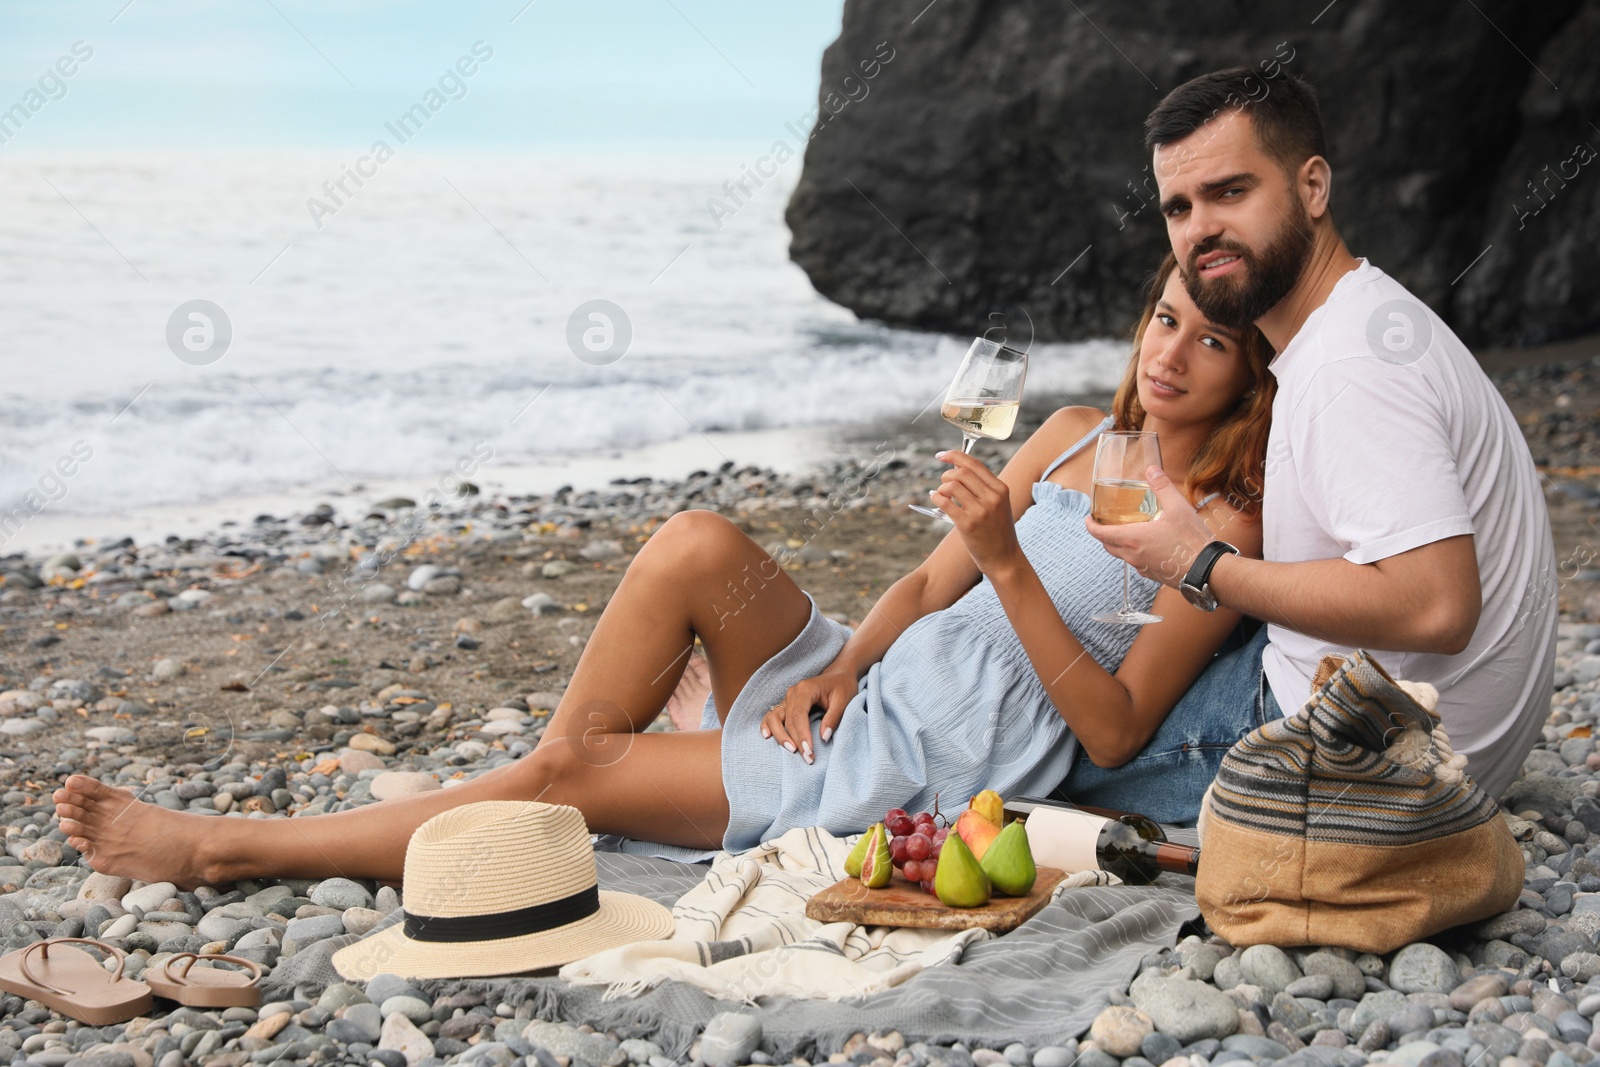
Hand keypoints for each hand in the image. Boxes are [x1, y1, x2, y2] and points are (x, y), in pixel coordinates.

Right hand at [760, 668, 858, 763]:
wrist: (839, 675)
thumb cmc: (842, 687)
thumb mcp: (843, 701)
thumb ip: (833, 718)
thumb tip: (823, 738)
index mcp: (806, 689)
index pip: (799, 715)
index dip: (802, 735)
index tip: (809, 751)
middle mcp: (793, 693)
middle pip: (788, 720)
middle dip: (796, 741)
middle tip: (808, 758)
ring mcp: (788, 698)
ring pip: (775, 718)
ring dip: (780, 735)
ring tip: (791, 751)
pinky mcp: (786, 704)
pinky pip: (772, 715)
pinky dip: (767, 725)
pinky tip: (767, 736)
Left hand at [929, 449, 1023, 576]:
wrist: (1004, 558)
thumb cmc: (998, 531)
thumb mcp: (998, 504)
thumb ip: (983, 487)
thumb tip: (957, 468)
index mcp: (1001, 489)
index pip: (974, 464)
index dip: (954, 455)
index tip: (941, 455)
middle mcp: (992, 497)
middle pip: (961, 472)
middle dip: (946, 474)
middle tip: (943, 483)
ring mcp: (981, 511)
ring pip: (952, 485)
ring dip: (941, 487)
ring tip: (941, 494)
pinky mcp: (968, 524)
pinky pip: (945, 502)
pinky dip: (936, 497)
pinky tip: (935, 498)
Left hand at [1085, 464, 1214, 588]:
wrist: (1208, 570)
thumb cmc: (1192, 541)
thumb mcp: (1178, 507)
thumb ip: (1162, 487)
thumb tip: (1152, 470)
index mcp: (1132, 539)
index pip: (1100, 534)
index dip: (1090, 525)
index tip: (1088, 518)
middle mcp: (1133, 556)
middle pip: (1108, 546)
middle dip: (1103, 534)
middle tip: (1105, 522)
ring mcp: (1143, 568)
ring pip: (1122, 556)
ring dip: (1119, 544)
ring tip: (1127, 531)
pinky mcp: (1154, 575)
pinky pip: (1137, 563)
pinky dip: (1135, 553)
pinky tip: (1148, 544)